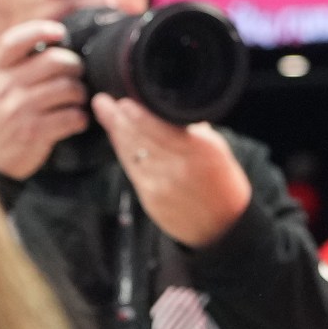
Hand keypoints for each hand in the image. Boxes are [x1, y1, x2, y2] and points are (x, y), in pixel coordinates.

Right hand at [0, 18, 89, 180]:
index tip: (59, 32)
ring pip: (69, 88)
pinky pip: (73, 116)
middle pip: (55, 61)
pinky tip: (74, 122)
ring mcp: (19, 109)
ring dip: (80, 95)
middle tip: (76, 77)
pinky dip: (80, 119)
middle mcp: (5, 87)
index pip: (14, 41)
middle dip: (75, 67)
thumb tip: (52, 44)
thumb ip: (14, 67)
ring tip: (75, 102)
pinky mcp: (34, 131)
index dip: (39, 30)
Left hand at [95, 95, 254, 248]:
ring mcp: (161, 185)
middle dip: (117, 118)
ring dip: (116, 133)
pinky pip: (131, 169)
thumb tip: (171, 113)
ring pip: (130, 153)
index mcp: (200, 152)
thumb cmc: (225, 187)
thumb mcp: (219, 153)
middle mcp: (178, 168)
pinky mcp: (149, 199)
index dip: (136, 114)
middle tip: (103, 102)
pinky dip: (123, 152)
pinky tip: (118, 140)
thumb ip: (195, 133)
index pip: (159, 127)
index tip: (122, 101)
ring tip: (106, 115)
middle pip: (139, 138)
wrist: (223, 228)